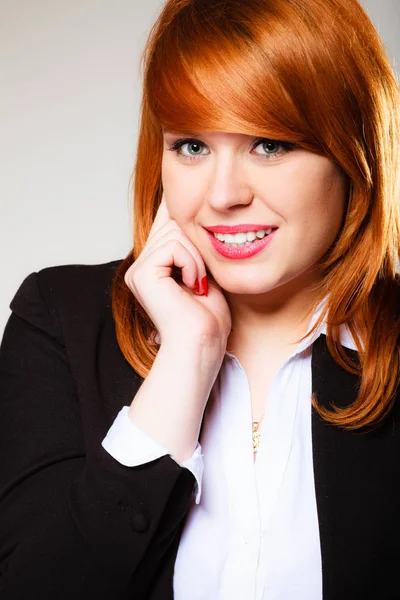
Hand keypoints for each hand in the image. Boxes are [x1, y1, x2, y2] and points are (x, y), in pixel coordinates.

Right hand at [124, 193, 231, 350]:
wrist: (202, 344)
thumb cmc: (207, 318)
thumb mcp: (203, 271)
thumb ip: (192, 245)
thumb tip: (192, 210)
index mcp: (151, 266)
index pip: (164, 222)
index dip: (181, 213)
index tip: (196, 210)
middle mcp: (140, 267)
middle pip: (172, 224)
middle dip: (196, 246)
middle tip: (203, 279)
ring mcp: (138, 270)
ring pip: (174, 232)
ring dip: (197, 258)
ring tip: (198, 285)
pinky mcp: (142, 274)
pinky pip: (173, 246)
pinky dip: (192, 263)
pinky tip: (193, 287)